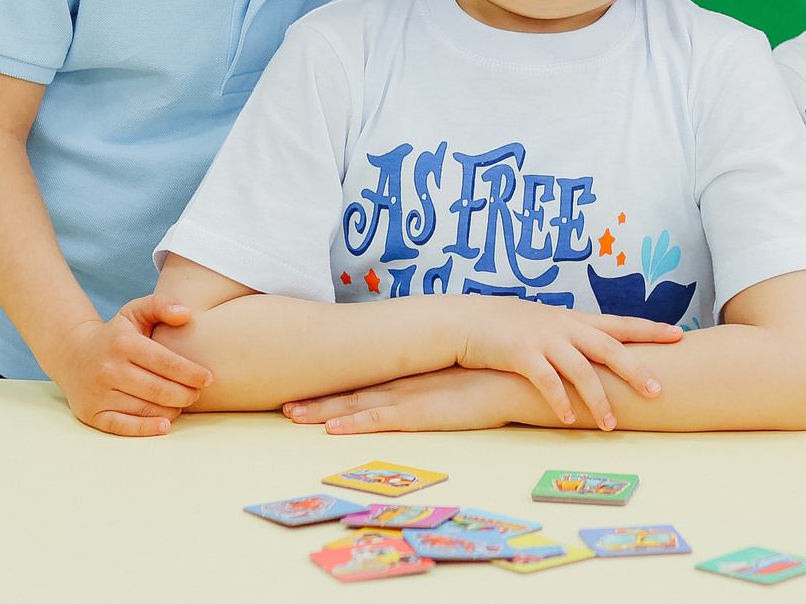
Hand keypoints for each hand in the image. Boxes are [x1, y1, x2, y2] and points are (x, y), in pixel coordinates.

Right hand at [50, 294, 214, 436]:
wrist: (72, 354)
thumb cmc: (115, 334)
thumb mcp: (134, 311)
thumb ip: (161, 304)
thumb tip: (186, 314)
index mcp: (123, 343)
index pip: (165, 362)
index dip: (191, 373)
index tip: (208, 378)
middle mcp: (109, 369)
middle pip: (158, 389)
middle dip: (185, 394)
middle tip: (197, 394)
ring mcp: (99, 393)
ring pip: (145, 409)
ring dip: (172, 410)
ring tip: (182, 404)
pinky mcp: (92, 413)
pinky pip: (123, 426)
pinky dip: (146, 428)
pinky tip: (165, 425)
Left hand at [284, 366, 541, 434]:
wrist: (521, 376)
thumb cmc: (498, 380)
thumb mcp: (463, 380)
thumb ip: (444, 384)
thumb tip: (432, 390)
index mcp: (415, 375)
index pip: (367, 380)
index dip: (336, 386)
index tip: (307, 386)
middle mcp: (407, 383)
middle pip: (353, 391)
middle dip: (317, 398)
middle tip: (284, 404)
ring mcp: (413, 398)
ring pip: (358, 405)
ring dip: (323, 411)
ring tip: (291, 414)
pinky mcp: (424, 413)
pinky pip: (383, 421)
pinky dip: (355, 423)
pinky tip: (332, 429)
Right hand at [446, 296, 682, 429]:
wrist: (471, 320)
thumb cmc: (514, 327)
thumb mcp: (551, 325)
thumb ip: (577, 338)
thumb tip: (606, 356)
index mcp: (576, 320)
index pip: (621, 324)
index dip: (650, 329)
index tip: (679, 334)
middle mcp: (565, 327)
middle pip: (609, 347)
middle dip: (635, 369)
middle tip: (658, 390)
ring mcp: (544, 340)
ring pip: (580, 370)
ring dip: (598, 399)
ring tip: (611, 425)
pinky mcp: (521, 355)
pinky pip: (546, 381)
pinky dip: (560, 402)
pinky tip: (570, 420)